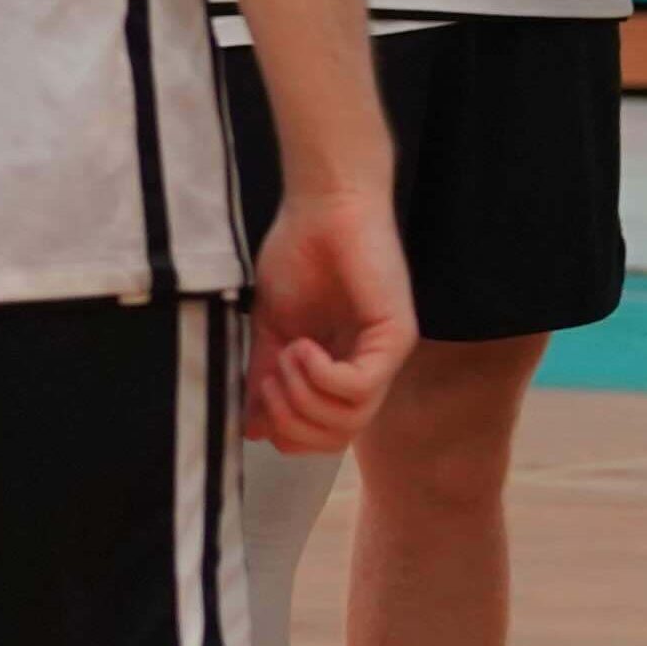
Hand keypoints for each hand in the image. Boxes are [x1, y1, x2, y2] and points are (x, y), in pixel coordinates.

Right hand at [243, 176, 415, 455]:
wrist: (321, 206)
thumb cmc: (298, 254)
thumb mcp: (270, 327)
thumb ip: (264, 375)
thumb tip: (251, 429)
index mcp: (343, 371)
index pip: (324, 439)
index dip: (287, 432)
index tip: (260, 390)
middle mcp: (370, 369)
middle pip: (337, 439)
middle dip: (292, 421)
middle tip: (270, 380)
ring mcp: (386, 356)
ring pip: (350, 422)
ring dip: (303, 396)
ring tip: (288, 354)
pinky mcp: (395, 337)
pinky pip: (358, 387)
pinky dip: (321, 376)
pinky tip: (303, 346)